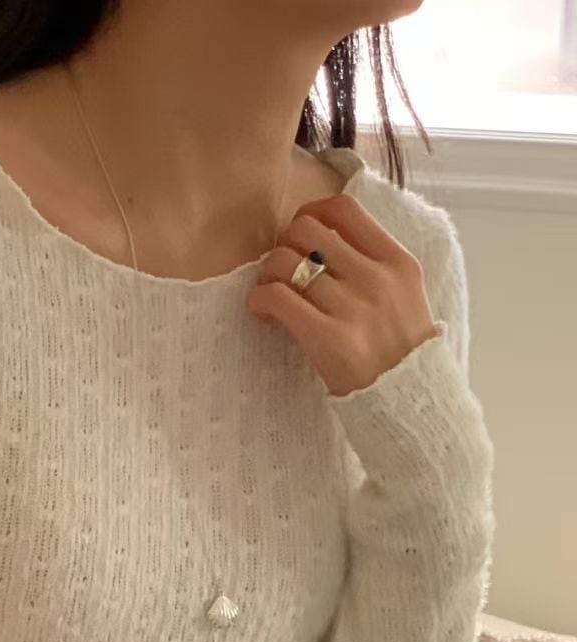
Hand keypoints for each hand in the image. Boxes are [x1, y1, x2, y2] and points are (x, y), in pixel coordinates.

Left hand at [248, 195, 440, 397]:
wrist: (410, 402)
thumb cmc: (401, 352)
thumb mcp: (404, 295)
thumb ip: (374, 264)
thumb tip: (325, 241)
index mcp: (397, 261)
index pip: (344, 209)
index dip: (311, 212)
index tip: (300, 235)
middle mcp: (376, 277)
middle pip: (307, 229)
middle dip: (284, 245)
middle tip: (283, 273)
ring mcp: (353, 307)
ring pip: (285, 262)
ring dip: (267, 277)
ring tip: (273, 298)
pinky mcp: (328, 338)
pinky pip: (277, 298)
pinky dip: (260, 301)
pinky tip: (264, 315)